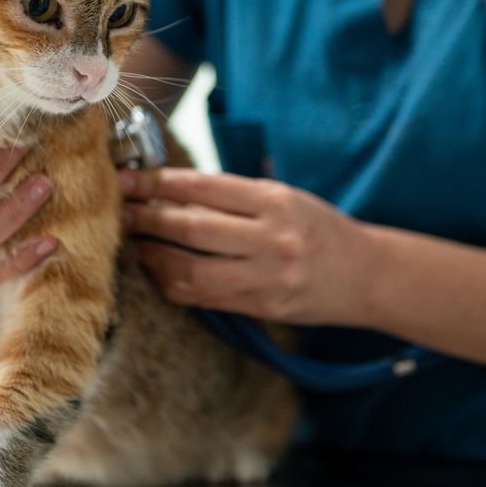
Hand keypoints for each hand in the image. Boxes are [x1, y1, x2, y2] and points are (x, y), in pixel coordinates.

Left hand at [120, 168, 371, 324]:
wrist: (367, 275)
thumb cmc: (321, 229)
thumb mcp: (286, 198)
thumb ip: (236, 197)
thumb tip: (172, 191)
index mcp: (277, 201)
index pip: (205, 188)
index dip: (160, 184)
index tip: (129, 179)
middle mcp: (272, 238)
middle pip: (192, 228)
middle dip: (147, 219)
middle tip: (119, 210)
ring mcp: (267, 277)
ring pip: (191, 270)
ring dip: (153, 256)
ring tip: (134, 243)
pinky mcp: (262, 307)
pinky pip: (204, 297)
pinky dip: (174, 283)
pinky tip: (160, 270)